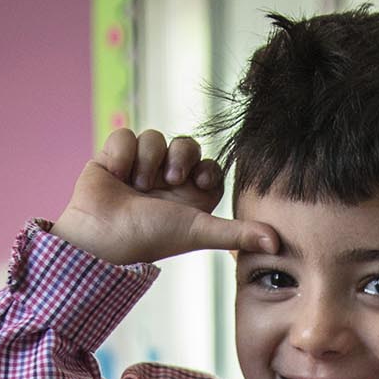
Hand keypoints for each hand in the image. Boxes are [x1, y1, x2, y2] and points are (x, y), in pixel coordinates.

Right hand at [51, 129, 277, 267]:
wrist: (100, 236)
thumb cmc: (148, 239)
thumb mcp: (198, 232)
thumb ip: (235, 234)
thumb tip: (278, 244)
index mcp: (190, 200)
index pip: (211, 167)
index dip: (206, 168)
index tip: (200, 182)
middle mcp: (167, 183)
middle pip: (187, 144)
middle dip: (179, 157)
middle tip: (169, 182)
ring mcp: (140, 169)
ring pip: (156, 137)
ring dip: (148, 161)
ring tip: (137, 187)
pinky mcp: (114, 158)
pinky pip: (126, 134)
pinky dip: (121, 155)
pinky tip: (116, 176)